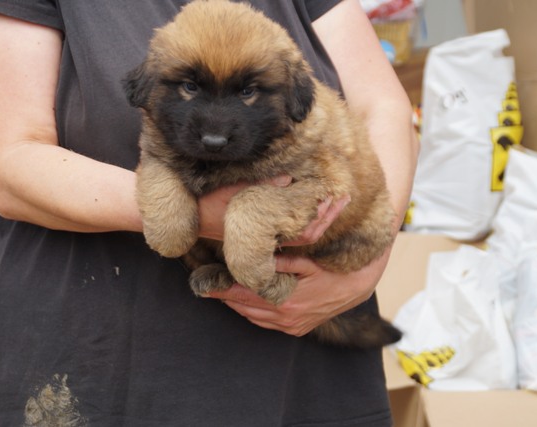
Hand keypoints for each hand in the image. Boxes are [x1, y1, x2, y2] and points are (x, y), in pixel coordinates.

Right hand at [198, 175, 347, 243]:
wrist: (190, 220)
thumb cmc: (208, 206)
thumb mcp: (229, 192)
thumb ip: (256, 187)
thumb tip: (287, 177)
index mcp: (266, 233)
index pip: (305, 232)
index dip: (323, 216)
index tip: (336, 197)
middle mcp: (270, 239)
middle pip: (309, 234)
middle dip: (328, 215)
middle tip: (345, 195)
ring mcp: (268, 237)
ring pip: (303, 233)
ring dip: (321, 215)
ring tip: (337, 198)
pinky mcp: (263, 232)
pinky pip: (292, 228)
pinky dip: (307, 216)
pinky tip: (314, 202)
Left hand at [205, 247, 391, 336]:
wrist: (356, 287)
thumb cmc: (331, 270)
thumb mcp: (306, 261)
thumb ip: (281, 262)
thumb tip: (255, 257)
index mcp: (286, 302)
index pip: (244, 295)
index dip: (223, 289)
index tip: (205, 284)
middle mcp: (286, 318)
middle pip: (245, 309)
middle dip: (226, 297)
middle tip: (210, 285)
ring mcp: (292, 326)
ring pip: (254, 318)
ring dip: (238, 306)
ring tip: (224, 292)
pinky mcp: (297, 329)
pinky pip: (267, 324)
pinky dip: (253, 314)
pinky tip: (246, 303)